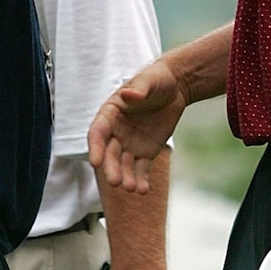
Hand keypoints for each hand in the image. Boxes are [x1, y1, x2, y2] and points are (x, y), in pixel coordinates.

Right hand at [87, 59, 185, 191]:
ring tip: (133, 188)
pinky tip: (144, 190)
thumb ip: (138, 90)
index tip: (95, 161)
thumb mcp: (148, 81)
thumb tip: (128, 96)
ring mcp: (130, 144)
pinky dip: (141, 180)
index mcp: (110, 112)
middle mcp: (116, 131)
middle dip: (111, 168)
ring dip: (126, 178)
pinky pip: (141, 169)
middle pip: (109, 153)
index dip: (95, 147)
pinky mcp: (145, 153)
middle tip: (116, 182)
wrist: (175, 87)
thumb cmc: (156, 79)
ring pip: (124, 165)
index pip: (97, 132)